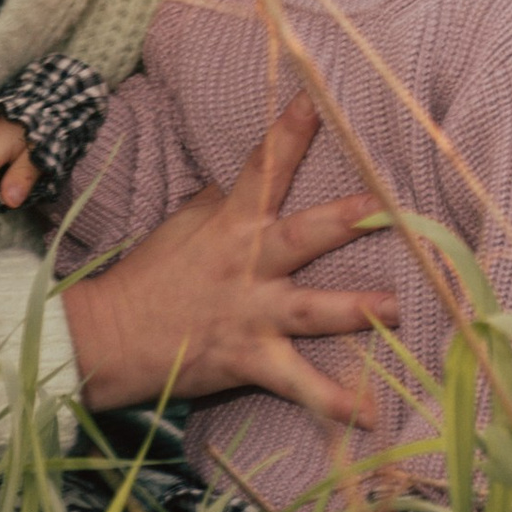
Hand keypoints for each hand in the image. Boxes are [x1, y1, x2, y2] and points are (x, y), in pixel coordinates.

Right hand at [60, 95, 398, 425]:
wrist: (111, 336)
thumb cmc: (153, 273)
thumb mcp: (187, 222)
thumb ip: (229, 198)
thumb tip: (259, 172)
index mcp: (232, 223)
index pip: (263, 166)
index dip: (290, 129)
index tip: (316, 95)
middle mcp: (248, 264)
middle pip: (302, 236)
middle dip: (344, 222)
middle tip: (385, 206)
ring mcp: (252, 314)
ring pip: (313, 310)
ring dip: (358, 309)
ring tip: (399, 307)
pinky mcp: (251, 359)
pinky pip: (298, 384)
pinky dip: (333, 402)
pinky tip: (371, 416)